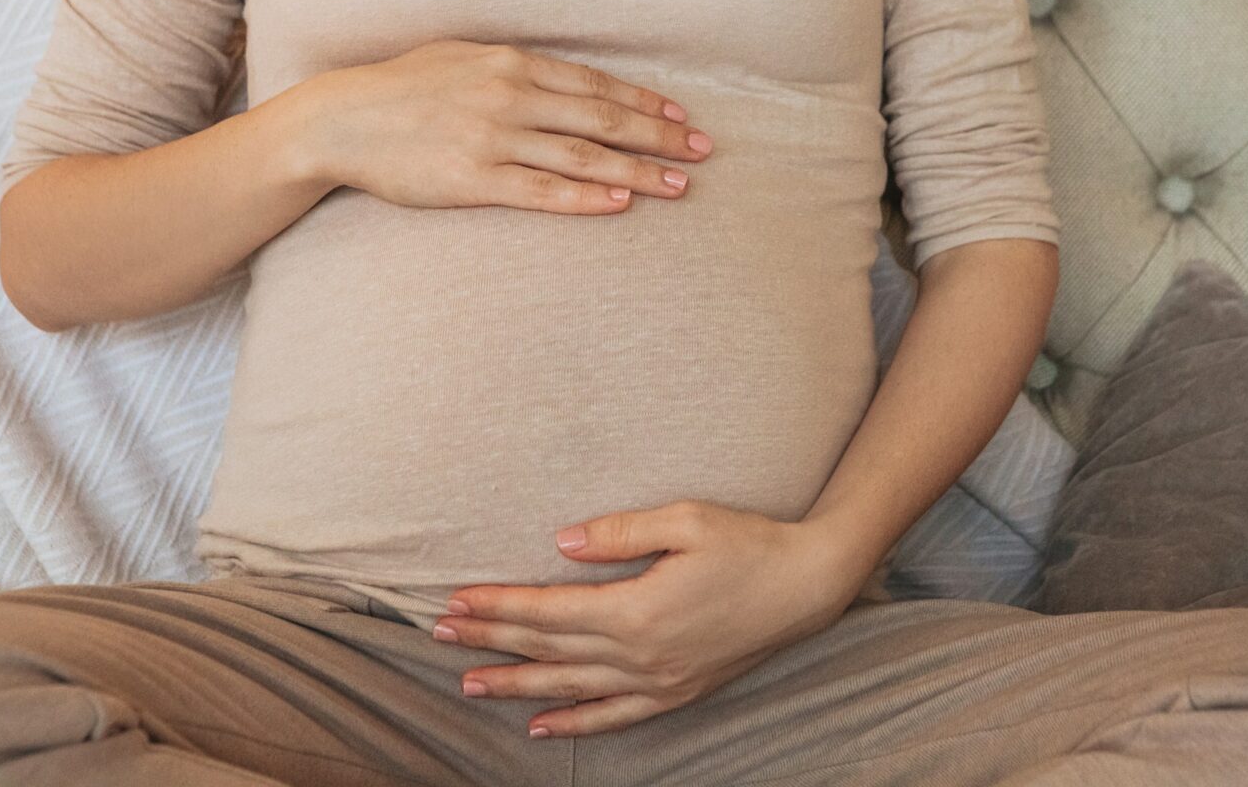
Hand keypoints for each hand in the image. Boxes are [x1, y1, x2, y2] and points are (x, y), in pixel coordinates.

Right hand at [294, 39, 713, 213]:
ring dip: (638, 171)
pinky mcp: (473, 181)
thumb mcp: (461, 56)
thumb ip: (512, 66)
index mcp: (510, 62)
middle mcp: (509, 95)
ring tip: (680, 186)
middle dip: (660, 136)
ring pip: (583, 155)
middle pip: (603, 118)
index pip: (595, 84)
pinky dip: (586, 196)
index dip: (645, 101)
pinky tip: (621, 203)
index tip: (682, 117)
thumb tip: (561, 79)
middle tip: (704, 151)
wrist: (341, 121)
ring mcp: (492, 138)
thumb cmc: (401, 88)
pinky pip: (542, 191)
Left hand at [430, 499, 872, 738]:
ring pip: (571, 688)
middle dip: (490, 642)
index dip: (497, 607)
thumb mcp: (684, 520)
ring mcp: (659, 681)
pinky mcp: (677, 693)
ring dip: (516, 686)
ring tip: (470, 683)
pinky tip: (540, 726)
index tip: (456, 600)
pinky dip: (574, 723)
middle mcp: (641, 655)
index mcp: (636, 610)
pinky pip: (614, 717)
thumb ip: (618, 533)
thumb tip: (559, 543)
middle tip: (439, 636)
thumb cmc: (747, 542)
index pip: (546, 612)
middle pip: (548, 651)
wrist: (807, 585)